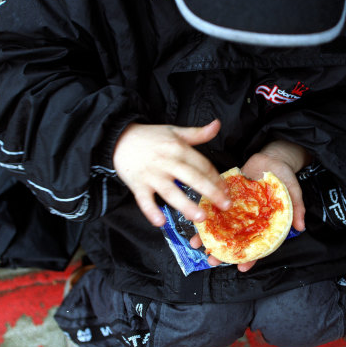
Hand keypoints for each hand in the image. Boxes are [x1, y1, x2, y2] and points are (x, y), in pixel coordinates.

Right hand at [113, 119, 230, 226]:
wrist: (118, 138)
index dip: (216, 178)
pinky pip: (145, 201)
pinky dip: (151, 211)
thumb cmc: (150, 137)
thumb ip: (197, 133)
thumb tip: (217, 125)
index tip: (227, 191)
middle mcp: (167, 162)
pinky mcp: (137, 185)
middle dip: (210, 192)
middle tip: (225, 205)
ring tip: (200, 217)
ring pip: (171, 192)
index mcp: (178, 149)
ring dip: (186, 205)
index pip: (202, 165)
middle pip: (192, 178)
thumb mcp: (175, 131)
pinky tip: (161, 222)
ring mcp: (152, 175)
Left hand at [191, 139, 310, 271]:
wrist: (272, 158)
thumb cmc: (284, 177)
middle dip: (224, 252)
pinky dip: (206, 217)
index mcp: (265, 224)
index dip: (251, 258)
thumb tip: (300, 227)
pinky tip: (196, 224)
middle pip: (236, 241)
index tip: (242, 267)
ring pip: (222, 228)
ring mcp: (237, 210)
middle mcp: (249, 221)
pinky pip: (215, 210)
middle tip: (213, 260)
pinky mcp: (227, 198)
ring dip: (210, 238)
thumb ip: (296, 208)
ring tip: (199, 247)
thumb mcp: (293, 191)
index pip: (257, 247)